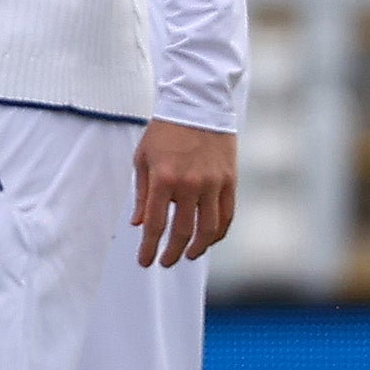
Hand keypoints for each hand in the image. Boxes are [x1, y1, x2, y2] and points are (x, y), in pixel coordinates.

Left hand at [133, 120, 236, 267]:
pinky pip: (227, 215)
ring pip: (209, 228)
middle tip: (165, 262)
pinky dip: (219, 232)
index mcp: (164, 179)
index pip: (156, 224)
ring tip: (188, 255)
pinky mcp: (229, 181)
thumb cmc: (164, 133)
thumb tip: (140, 224)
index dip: (150, 247)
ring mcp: (213, 184)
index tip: (145, 262)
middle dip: (172, 252)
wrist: (197, 107)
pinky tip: (209, 240)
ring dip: (198, 248)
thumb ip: (142, 194)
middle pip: (183, 231)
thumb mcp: (143, 160)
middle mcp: (189, 185)